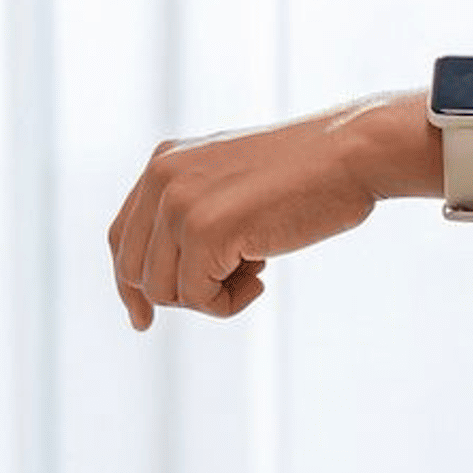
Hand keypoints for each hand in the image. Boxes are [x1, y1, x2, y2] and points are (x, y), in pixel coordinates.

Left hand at [105, 108, 381, 330]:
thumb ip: (196, 212)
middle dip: (178, 296)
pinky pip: (199, 298)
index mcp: (163, 163)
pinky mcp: (205, 230)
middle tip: (232, 286)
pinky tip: (263, 275)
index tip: (143, 319)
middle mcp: (161, 178)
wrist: (351, 153)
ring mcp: (179, 203)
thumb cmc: (309, 174)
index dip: (129, 285)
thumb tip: (170, 277)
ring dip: (210, 298)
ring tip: (254, 270)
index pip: (121, 237)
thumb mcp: (233, 183)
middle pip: (134, 271)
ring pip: (163, 291)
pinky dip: (230, 303)